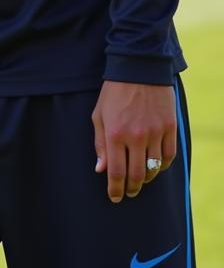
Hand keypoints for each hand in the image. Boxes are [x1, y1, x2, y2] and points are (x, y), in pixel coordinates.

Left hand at [92, 81, 176, 202]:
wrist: (138, 70)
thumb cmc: (114, 93)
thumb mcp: (99, 115)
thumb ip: (100, 144)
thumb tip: (101, 170)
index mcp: (115, 134)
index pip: (116, 171)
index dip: (115, 188)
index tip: (115, 198)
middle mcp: (136, 137)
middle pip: (137, 175)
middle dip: (132, 188)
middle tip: (129, 193)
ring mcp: (155, 133)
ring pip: (154, 168)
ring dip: (147, 179)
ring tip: (141, 181)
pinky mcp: (169, 128)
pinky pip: (169, 156)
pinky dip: (162, 166)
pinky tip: (155, 167)